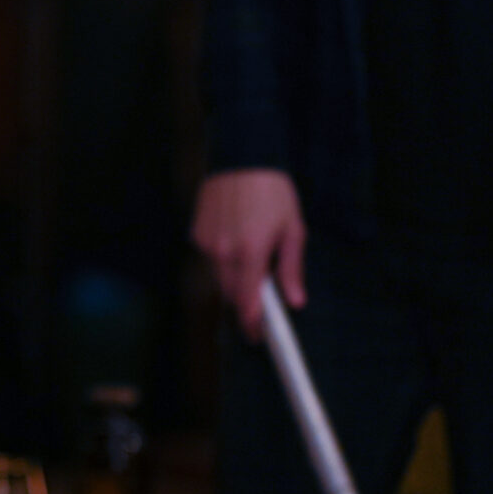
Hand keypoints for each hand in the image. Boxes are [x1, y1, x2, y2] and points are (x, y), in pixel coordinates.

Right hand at [191, 167, 305, 342]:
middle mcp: (223, 250)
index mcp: (251, 251)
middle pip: (230, 294)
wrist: (242, 156)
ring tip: (252, 260)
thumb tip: (295, 300)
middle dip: (245, 303)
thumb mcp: (293, 229)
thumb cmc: (273, 191)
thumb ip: (291, 268)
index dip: (252, 324)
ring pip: (219, 276)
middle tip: (261, 304)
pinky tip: (237, 241)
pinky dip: (223, 259)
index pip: (247, 302)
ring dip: (234, 279)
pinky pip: (210, 257)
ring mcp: (207, 242)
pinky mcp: (197, 232)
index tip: (259, 336)